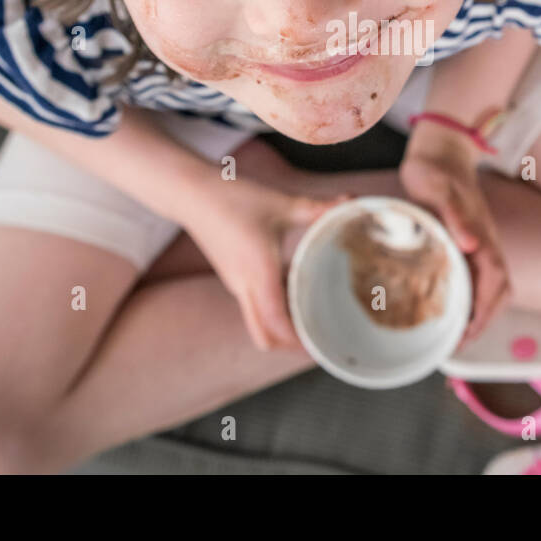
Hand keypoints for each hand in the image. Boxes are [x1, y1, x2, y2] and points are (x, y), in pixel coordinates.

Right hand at [186, 178, 350, 351]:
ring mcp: (236, 285)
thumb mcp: (280, 203)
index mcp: (258, 274)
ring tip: (314, 315)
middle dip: (291, 345)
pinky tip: (294, 287)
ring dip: (284, 326)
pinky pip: (255, 306)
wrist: (191, 194)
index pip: (277, 325)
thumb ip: (317, 207)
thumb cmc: (233, 198)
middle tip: (320, 338)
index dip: (298, 342)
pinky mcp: (233, 278)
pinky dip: (274, 308)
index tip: (322, 346)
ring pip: (259, 323)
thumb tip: (350, 201)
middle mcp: (244, 286)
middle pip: (265, 337)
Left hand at [399, 128, 510, 348]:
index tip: (464, 336)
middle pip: (499, 292)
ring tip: (455, 332)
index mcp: (482, 237)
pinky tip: (450, 303)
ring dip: (480, 311)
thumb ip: (454, 215)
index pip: (495, 286)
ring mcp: (481, 242)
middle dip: (484, 321)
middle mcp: (486, 244)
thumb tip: (472, 246)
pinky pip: (478, 276)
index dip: (483, 314)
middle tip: (456, 343)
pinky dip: (470, 296)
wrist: (440, 148)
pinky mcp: (470, 240)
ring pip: (492, 286)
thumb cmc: (434, 168)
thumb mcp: (437, 189)